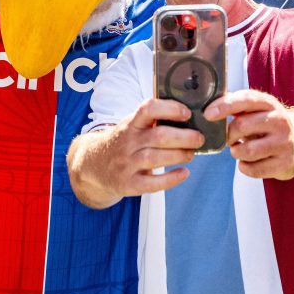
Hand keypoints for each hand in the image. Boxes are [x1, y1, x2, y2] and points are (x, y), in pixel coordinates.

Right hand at [88, 99, 202, 197]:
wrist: (94, 165)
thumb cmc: (123, 142)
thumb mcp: (132, 126)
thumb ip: (153, 121)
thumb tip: (190, 117)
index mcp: (130, 124)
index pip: (148, 109)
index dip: (170, 109)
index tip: (187, 113)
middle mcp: (128, 142)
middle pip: (159, 137)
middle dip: (184, 137)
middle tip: (199, 138)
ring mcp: (127, 164)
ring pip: (156, 158)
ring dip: (180, 155)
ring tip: (191, 154)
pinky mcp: (129, 184)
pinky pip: (152, 183)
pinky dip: (171, 179)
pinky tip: (184, 173)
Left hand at [206, 90, 293, 179]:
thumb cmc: (268, 124)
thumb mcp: (258, 109)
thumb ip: (236, 105)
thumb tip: (210, 108)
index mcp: (270, 104)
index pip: (246, 100)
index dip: (225, 106)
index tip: (208, 115)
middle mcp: (280, 121)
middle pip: (242, 126)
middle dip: (228, 135)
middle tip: (229, 139)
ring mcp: (285, 143)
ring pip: (247, 151)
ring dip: (236, 152)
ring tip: (238, 150)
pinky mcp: (287, 163)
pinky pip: (254, 169)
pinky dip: (244, 167)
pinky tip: (247, 162)